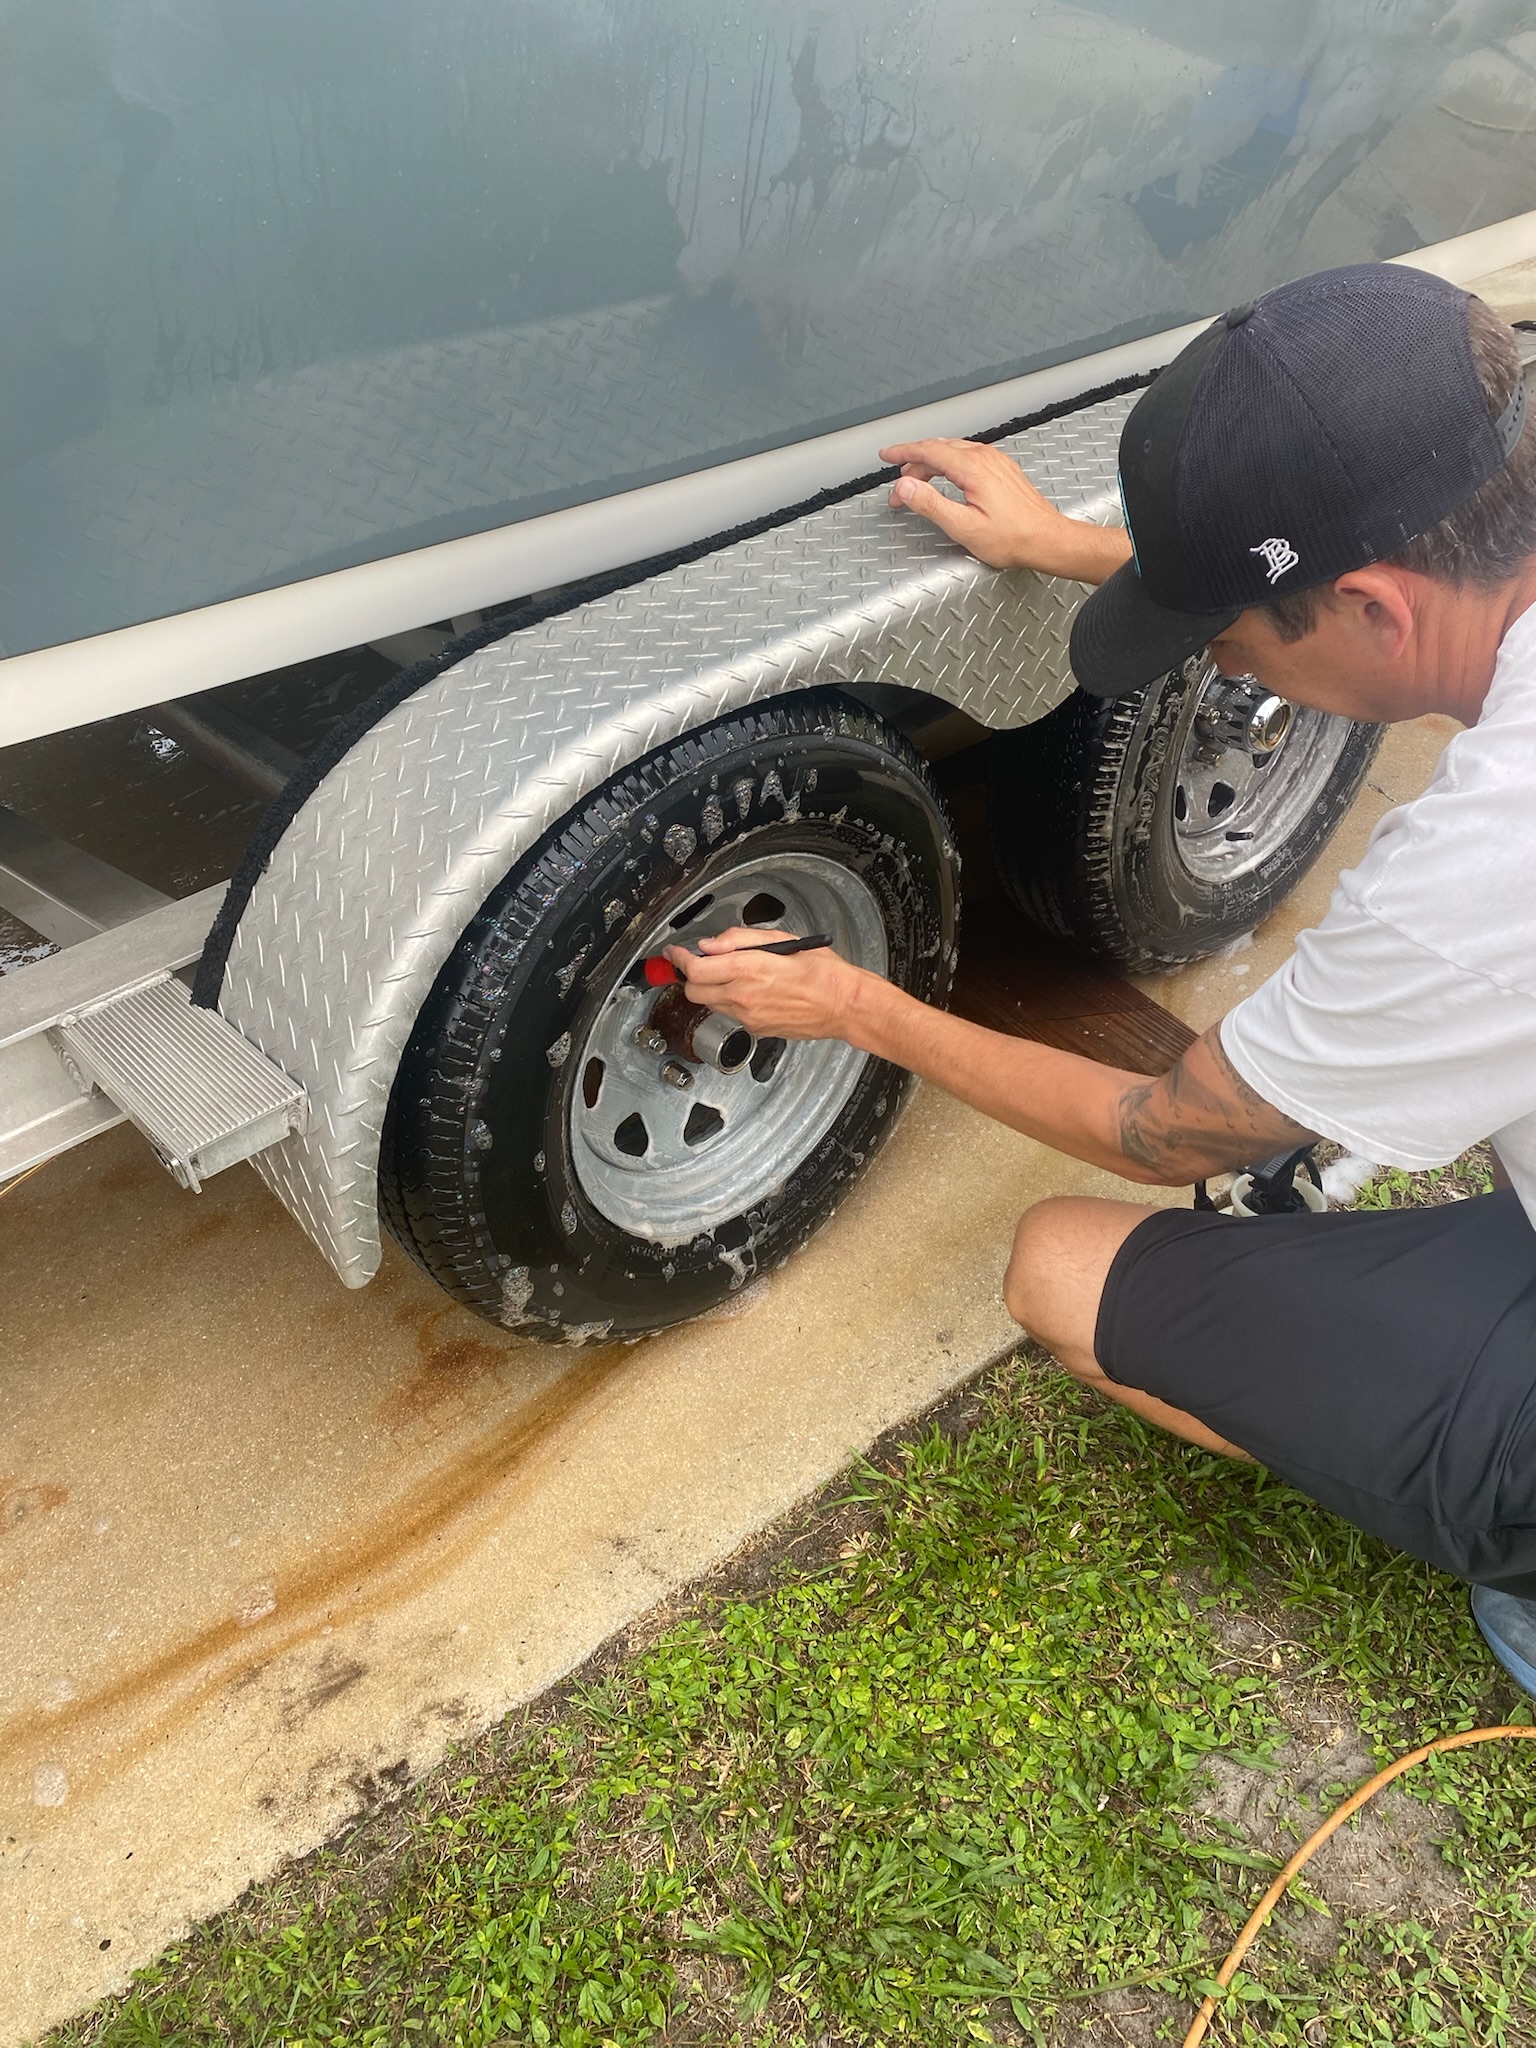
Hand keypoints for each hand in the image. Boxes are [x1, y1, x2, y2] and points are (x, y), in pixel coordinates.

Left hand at [663, 928, 869, 1041]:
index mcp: (749, 968)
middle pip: (693, 991)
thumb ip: (740, 940)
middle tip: (698, 963)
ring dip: (710, 989)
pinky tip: (750, 992)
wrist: (843, 1006)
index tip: (674, 953)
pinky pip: (730, 1015)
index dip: (679, 959)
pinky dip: (730, 1002)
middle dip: (690, 976)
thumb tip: (711, 945)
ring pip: (710, 1004)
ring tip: (730, 975)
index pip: (696, 968)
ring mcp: (748, 1017)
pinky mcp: (755, 1030)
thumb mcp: (782, 940)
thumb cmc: (822, 973)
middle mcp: (744, 996)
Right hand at [879, 436, 1132, 583]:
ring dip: (930, 464)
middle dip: (913, 463)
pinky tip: (945, 479)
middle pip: (939, 448)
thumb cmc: (1012, 538)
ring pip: (954, 451)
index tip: (886, 455)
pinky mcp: (1002, 469)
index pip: (928, 450)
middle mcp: (985, 458)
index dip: (903, 452)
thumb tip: (904, 486)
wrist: (1048, 540)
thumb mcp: (963, 527)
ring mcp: (996, 461)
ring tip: (917, 484)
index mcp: (972, 468)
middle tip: (899, 486)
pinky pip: (968, 456)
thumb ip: (930, 504)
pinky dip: (948, 464)